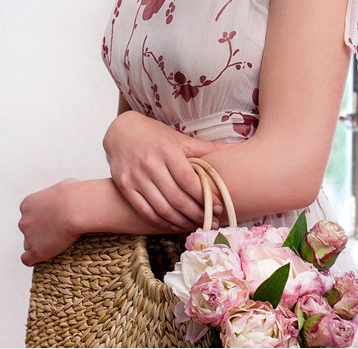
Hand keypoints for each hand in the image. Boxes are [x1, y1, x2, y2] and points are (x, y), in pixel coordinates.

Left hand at [18, 178, 80, 265]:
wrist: (76, 208)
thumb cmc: (75, 194)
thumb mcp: (66, 184)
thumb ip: (61, 191)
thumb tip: (69, 192)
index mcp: (27, 204)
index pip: (29, 214)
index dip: (40, 219)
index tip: (52, 220)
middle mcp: (24, 220)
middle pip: (27, 229)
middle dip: (39, 231)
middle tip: (56, 232)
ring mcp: (29, 236)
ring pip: (28, 244)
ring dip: (38, 245)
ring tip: (53, 245)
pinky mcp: (36, 251)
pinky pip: (27, 259)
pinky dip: (33, 259)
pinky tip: (42, 258)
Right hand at [103, 110, 227, 230]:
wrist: (120, 131)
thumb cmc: (155, 135)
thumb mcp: (179, 138)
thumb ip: (205, 149)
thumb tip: (237, 148)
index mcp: (167, 151)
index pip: (189, 180)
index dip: (205, 196)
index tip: (218, 207)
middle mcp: (150, 164)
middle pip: (177, 197)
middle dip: (197, 213)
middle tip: (212, 222)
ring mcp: (135, 177)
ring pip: (162, 208)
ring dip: (181, 221)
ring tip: (196, 226)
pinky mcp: (124, 186)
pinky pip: (145, 210)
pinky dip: (161, 221)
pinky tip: (175, 225)